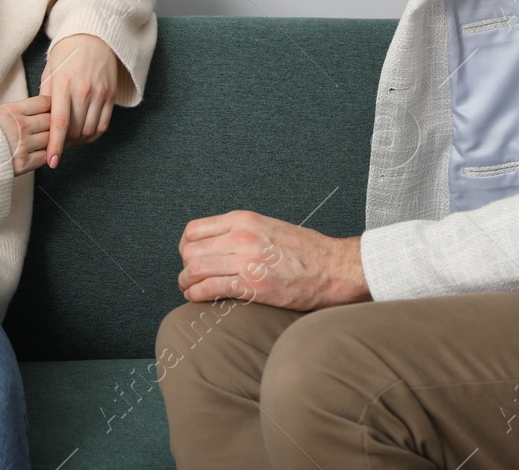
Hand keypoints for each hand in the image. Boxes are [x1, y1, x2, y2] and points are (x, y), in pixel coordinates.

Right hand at [0, 94, 51, 175]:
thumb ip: (20, 111)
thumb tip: (42, 107)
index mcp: (12, 110)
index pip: (45, 102)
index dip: (51, 106)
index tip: (51, 111)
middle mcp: (20, 126)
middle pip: (51, 120)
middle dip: (54, 123)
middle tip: (53, 127)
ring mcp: (23, 145)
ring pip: (51, 139)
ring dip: (52, 140)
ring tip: (49, 141)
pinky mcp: (23, 163)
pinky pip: (44, 157)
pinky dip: (47, 155)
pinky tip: (43, 153)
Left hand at [40, 33, 118, 168]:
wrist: (95, 35)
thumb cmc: (67, 52)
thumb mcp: (50, 70)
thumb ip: (46, 96)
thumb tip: (41, 121)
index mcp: (64, 84)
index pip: (60, 124)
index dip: (55, 146)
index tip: (52, 162)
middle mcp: (84, 90)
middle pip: (76, 131)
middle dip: (65, 144)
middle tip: (57, 146)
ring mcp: (100, 93)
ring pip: (90, 131)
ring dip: (79, 141)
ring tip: (70, 140)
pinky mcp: (111, 95)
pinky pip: (104, 124)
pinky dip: (93, 135)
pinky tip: (84, 134)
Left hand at [177, 209, 370, 310]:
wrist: (334, 268)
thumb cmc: (305, 251)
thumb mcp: (268, 227)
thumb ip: (241, 232)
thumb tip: (215, 245)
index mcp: (244, 220)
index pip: (194, 230)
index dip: (186, 247)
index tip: (190, 258)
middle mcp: (241, 237)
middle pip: (190, 251)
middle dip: (184, 267)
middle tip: (189, 277)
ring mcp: (246, 260)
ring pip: (195, 269)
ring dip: (186, 283)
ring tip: (190, 289)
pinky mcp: (253, 285)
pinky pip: (210, 288)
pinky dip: (197, 295)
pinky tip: (198, 298)